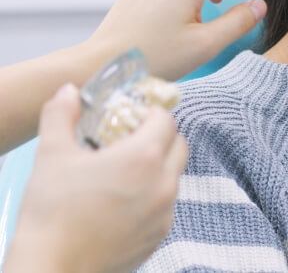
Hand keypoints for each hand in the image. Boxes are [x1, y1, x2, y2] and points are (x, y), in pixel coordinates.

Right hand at [4, 83, 187, 272]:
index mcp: (144, 157)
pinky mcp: (159, 237)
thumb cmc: (52, 210)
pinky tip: (126, 200)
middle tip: (131, 139)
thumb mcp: (51, 154)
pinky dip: (155, 193)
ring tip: (126, 170)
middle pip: (179, 144)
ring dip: (160, 164)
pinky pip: (167, 204)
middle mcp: (163, 183)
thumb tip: (68, 90)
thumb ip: (61, 114)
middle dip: (161, 135)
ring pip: (175, 175)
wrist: (51, 272)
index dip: (149, 112)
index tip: (130, 117)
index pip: (166, 119)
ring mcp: (165, 213)